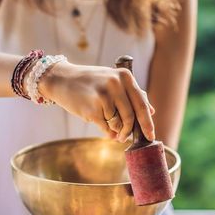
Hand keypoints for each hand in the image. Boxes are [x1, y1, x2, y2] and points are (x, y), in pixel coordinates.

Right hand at [38, 62, 155, 141]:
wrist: (61, 80)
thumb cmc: (89, 82)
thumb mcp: (112, 81)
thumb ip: (132, 94)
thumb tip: (152, 111)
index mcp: (125, 77)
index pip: (142, 104)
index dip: (147, 123)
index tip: (151, 136)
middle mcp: (116, 84)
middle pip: (131, 117)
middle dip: (128, 131)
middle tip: (124, 138)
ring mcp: (104, 97)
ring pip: (118, 124)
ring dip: (115, 131)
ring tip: (107, 125)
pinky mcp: (92, 109)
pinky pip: (105, 128)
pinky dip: (106, 131)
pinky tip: (100, 125)